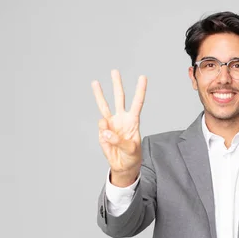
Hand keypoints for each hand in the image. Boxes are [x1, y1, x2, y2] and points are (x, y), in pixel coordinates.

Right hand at [92, 69, 146, 185]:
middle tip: (114, 71)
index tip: (143, 77)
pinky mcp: (102, 132)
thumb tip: (105, 131)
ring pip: (104, 106)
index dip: (140, 90)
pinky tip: (109, 140)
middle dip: (117, 85)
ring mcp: (111, 124)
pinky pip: (101, 127)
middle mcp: (121, 119)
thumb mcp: (131, 150)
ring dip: (99, 94)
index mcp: (133, 121)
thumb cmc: (132, 156)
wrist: (123, 165)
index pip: (137, 103)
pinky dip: (104, 133)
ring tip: (95, 82)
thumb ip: (119, 141)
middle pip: (119, 98)